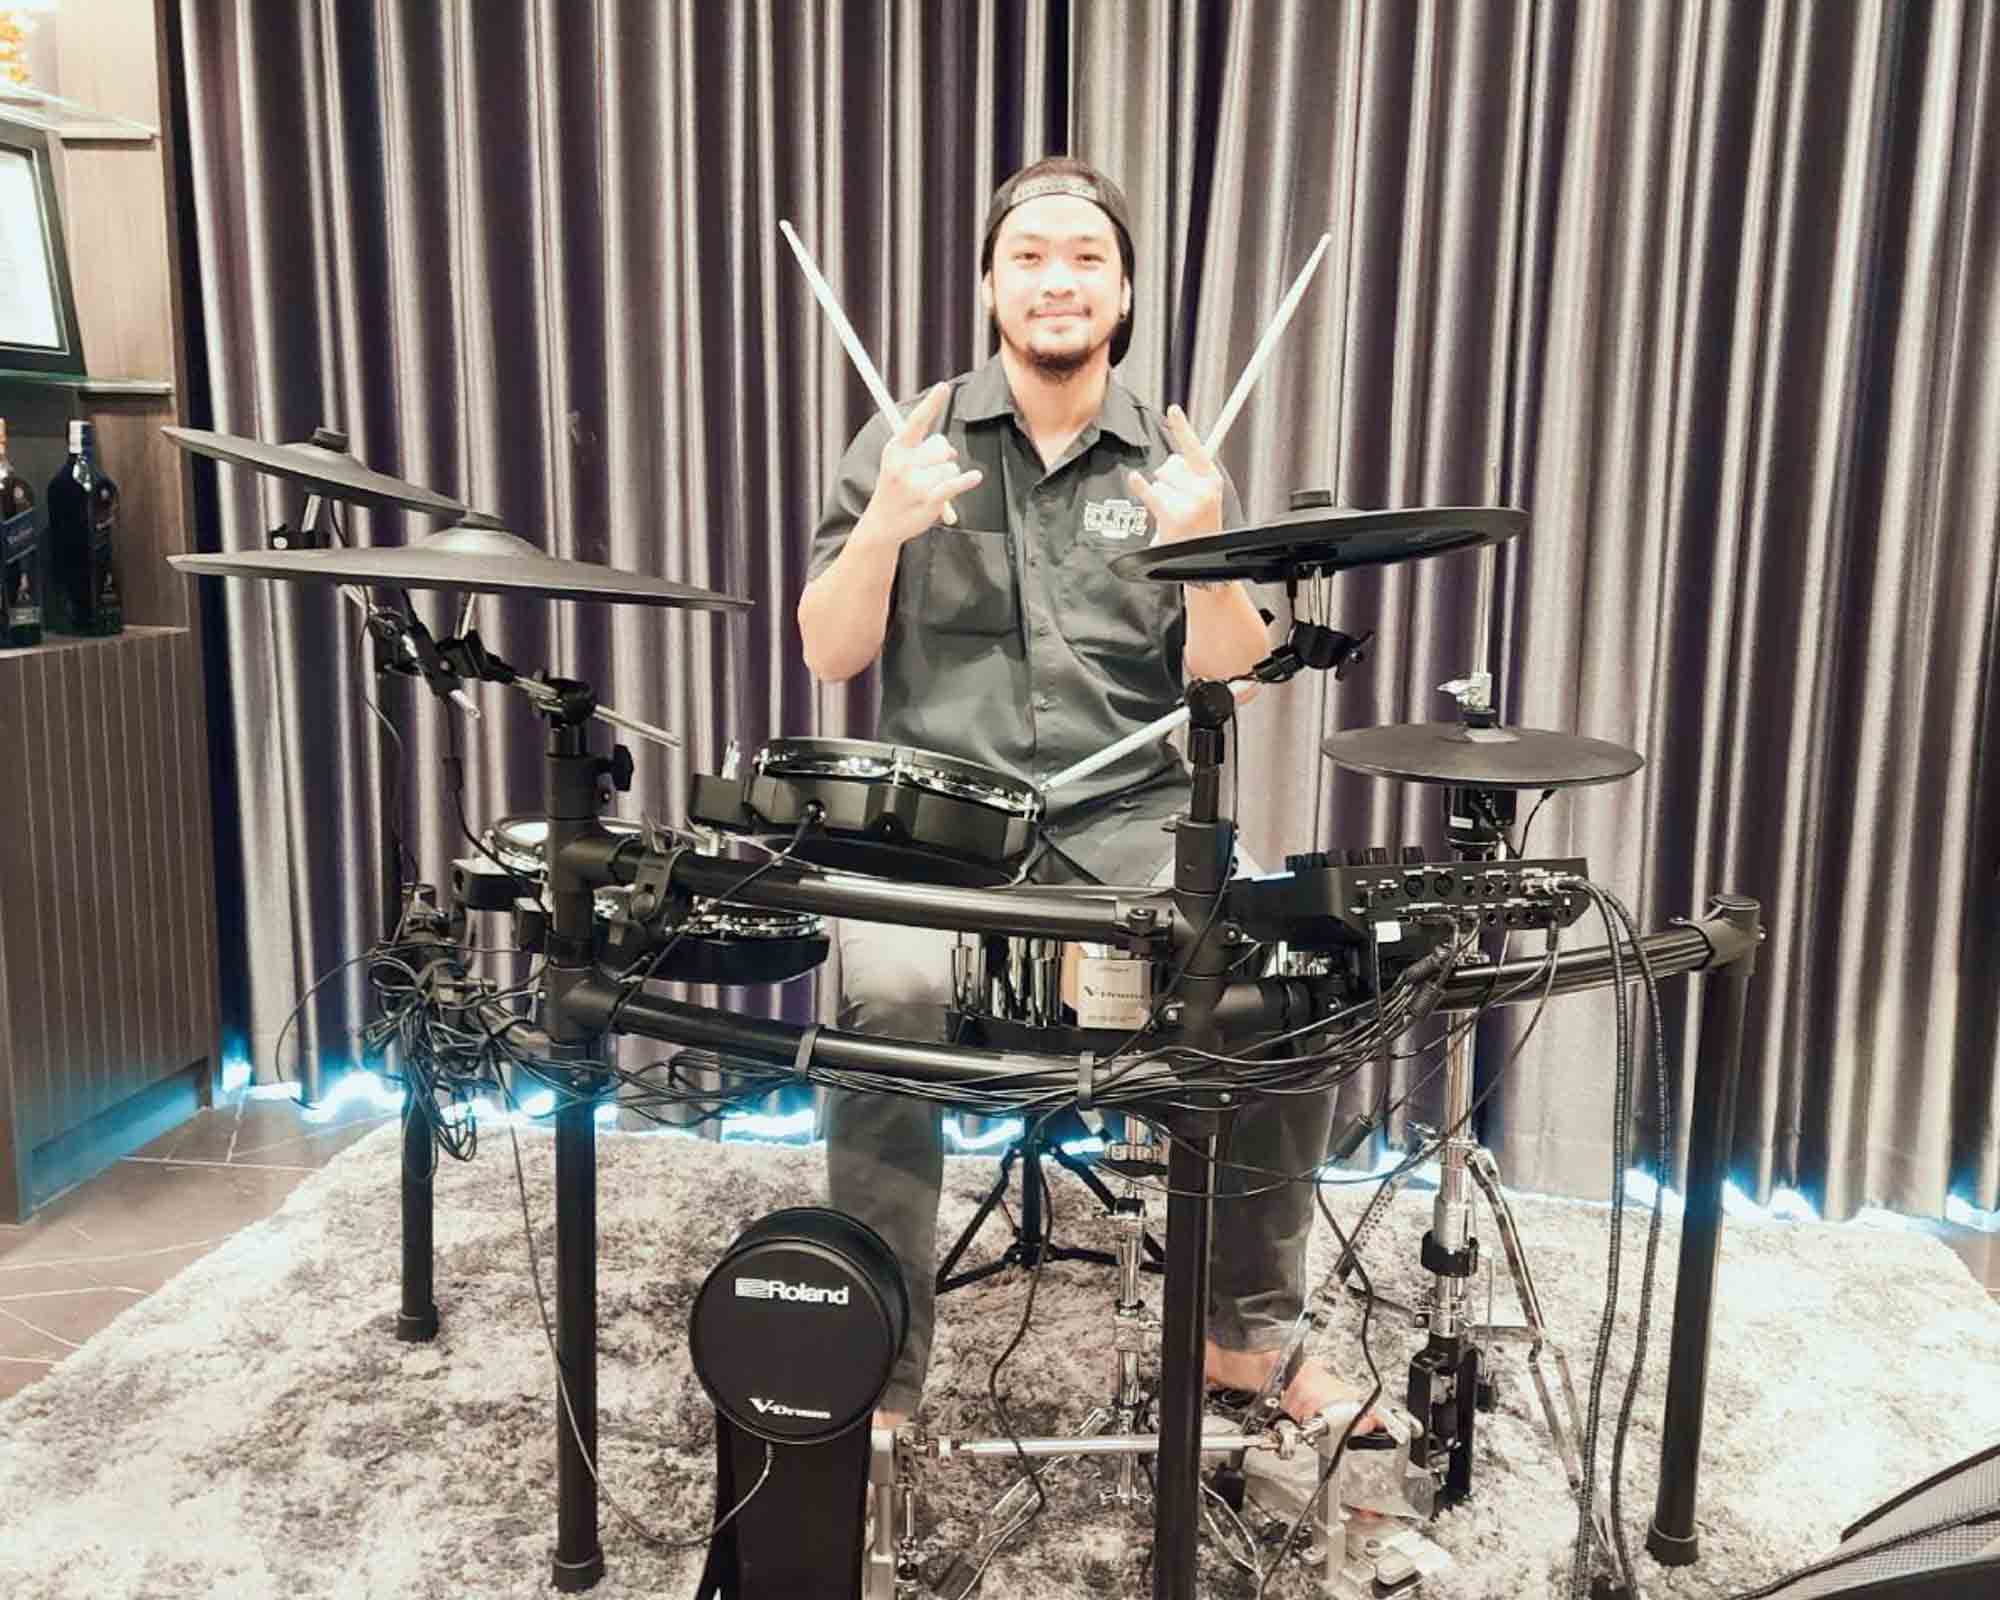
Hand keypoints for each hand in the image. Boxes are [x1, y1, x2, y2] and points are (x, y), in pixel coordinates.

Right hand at [860, 382, 983, 546]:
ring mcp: (916, 484)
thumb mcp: (899, 462)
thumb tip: (950, 449)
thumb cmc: (896, 487)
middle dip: (943, 456)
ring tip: (930, 489)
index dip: (932, 404)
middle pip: (941, 446)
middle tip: (928, 472)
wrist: (883, 523)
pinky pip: (954, 484)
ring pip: (951, 467)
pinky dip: (966, 480)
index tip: (943, 386)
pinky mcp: (928, 501)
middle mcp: (903, 464)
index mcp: (896, 449)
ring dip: (948, 477)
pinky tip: (974, 477)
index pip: (917, 421)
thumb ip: (923, 449)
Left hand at [1126, 405, 1223, 545]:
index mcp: (1212, 480)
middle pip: (1170, 464)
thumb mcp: (1204, 495)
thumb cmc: (1198, 526)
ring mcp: (1190, 503)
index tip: (1172, 409)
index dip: (1182, 427)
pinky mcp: (1173, 515)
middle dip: (1166, 477)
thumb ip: (1191, 473)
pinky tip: (1135, 479)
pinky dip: (1140, 486)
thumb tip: (1172, 456)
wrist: (1199, 558)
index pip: (1195, 448)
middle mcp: (1204, 490)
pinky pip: (1151, 492)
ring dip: (1160, 495)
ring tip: (1171, 513)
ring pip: (1159, 480)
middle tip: (1176, 498)